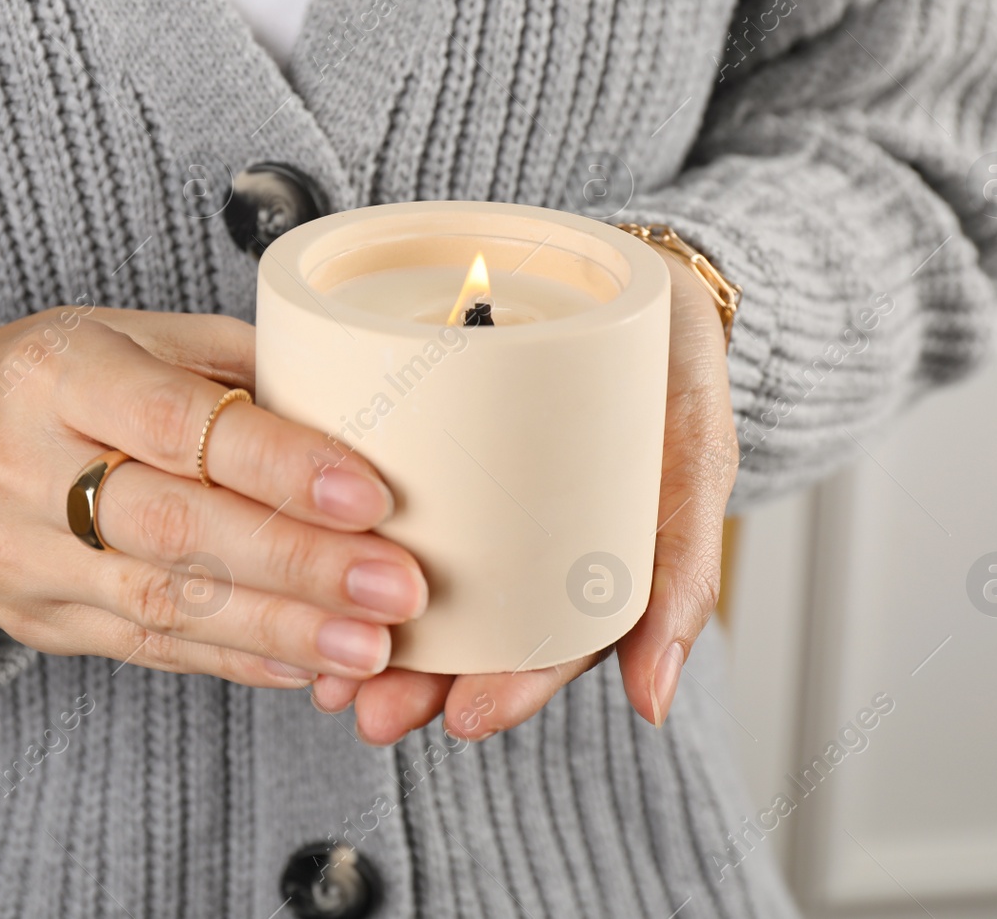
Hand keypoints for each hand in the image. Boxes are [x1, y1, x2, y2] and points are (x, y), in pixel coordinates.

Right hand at [0, 305, 428, 687]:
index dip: (278, 463)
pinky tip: (306, 666)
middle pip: (176, 525)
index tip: (370, 495)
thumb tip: (360, 419)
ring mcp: (20, 554)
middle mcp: (24, 465)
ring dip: (280, 631)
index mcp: (59, 373)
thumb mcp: (129, 336)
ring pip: (165, 602)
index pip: (177, 423)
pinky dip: (236, 659)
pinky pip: (147, 648)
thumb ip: (234, 370)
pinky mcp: (33, 620)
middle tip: (396, 589)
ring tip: (370, 648)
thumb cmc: (54, 380)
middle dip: (299, 564)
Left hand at [314, 251, 738, 741]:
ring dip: (367, 629)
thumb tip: (654, 703)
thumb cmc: (673, 369)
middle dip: (418, 681)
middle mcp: (526, 543)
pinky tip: (300, 563)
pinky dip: (342, 535)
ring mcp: (474, 495)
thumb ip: (684, 562)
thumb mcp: (696, 454)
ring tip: (322, 673)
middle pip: (471, 627)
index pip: (552, 643)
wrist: (634, 279)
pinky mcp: (427, 440)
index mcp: (591, 562)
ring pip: (416, 578)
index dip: (511, 685)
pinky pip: (380, 500)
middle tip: (368, 712)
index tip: (465, 716)